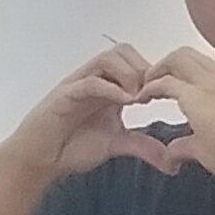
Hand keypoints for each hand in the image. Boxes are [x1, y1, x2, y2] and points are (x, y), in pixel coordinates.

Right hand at [10, 45, 190, 178]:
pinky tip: (125, 102)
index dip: (156, 74)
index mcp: (111, 87)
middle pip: (123, 51)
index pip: (136, 62)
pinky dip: (110, 88)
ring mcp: (79, 84)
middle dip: (144, 69)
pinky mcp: (65, 95)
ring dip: (129, 74)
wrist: (41, 158)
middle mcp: (96, 80)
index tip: (168, 96)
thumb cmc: (73, 145)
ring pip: (107, 58)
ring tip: (138, 99)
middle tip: (152, 95)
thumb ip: (144, 147)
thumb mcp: (117, 145)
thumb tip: (173, 163)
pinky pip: (89, 81)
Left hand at [141, 46, 214, 189]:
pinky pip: (165, 82)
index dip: (182, 73)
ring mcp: (212, 83)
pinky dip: (150, 87)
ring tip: (144, 88)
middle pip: (187, 54)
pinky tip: (141, 99)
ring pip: (177, 59)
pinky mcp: (196, 95)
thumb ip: (190, 144)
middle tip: (151, 81)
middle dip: (165, 64)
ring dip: (157, 70)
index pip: (203, 66)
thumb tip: (174, 152)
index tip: (169, 87)